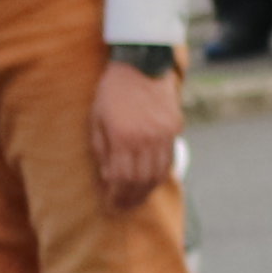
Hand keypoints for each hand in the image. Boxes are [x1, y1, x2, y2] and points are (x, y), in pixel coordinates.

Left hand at [89, 58, 181, 211]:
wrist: (141, 63)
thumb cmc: (112, 92)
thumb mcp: (96, 119)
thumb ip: (102, 150)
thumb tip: (107, 178)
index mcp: (122, 137)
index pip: (120, 178)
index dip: (115, 195)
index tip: (109, 205)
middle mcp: (145, 138)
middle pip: (140, 181)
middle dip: (130, 199)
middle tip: (122, 209)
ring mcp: (163, 134)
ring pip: (157, 173)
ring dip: (146, 191)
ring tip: (136, 200)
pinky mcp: (174, 128)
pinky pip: (168, 159)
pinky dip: (159, 174)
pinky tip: (150, 181)